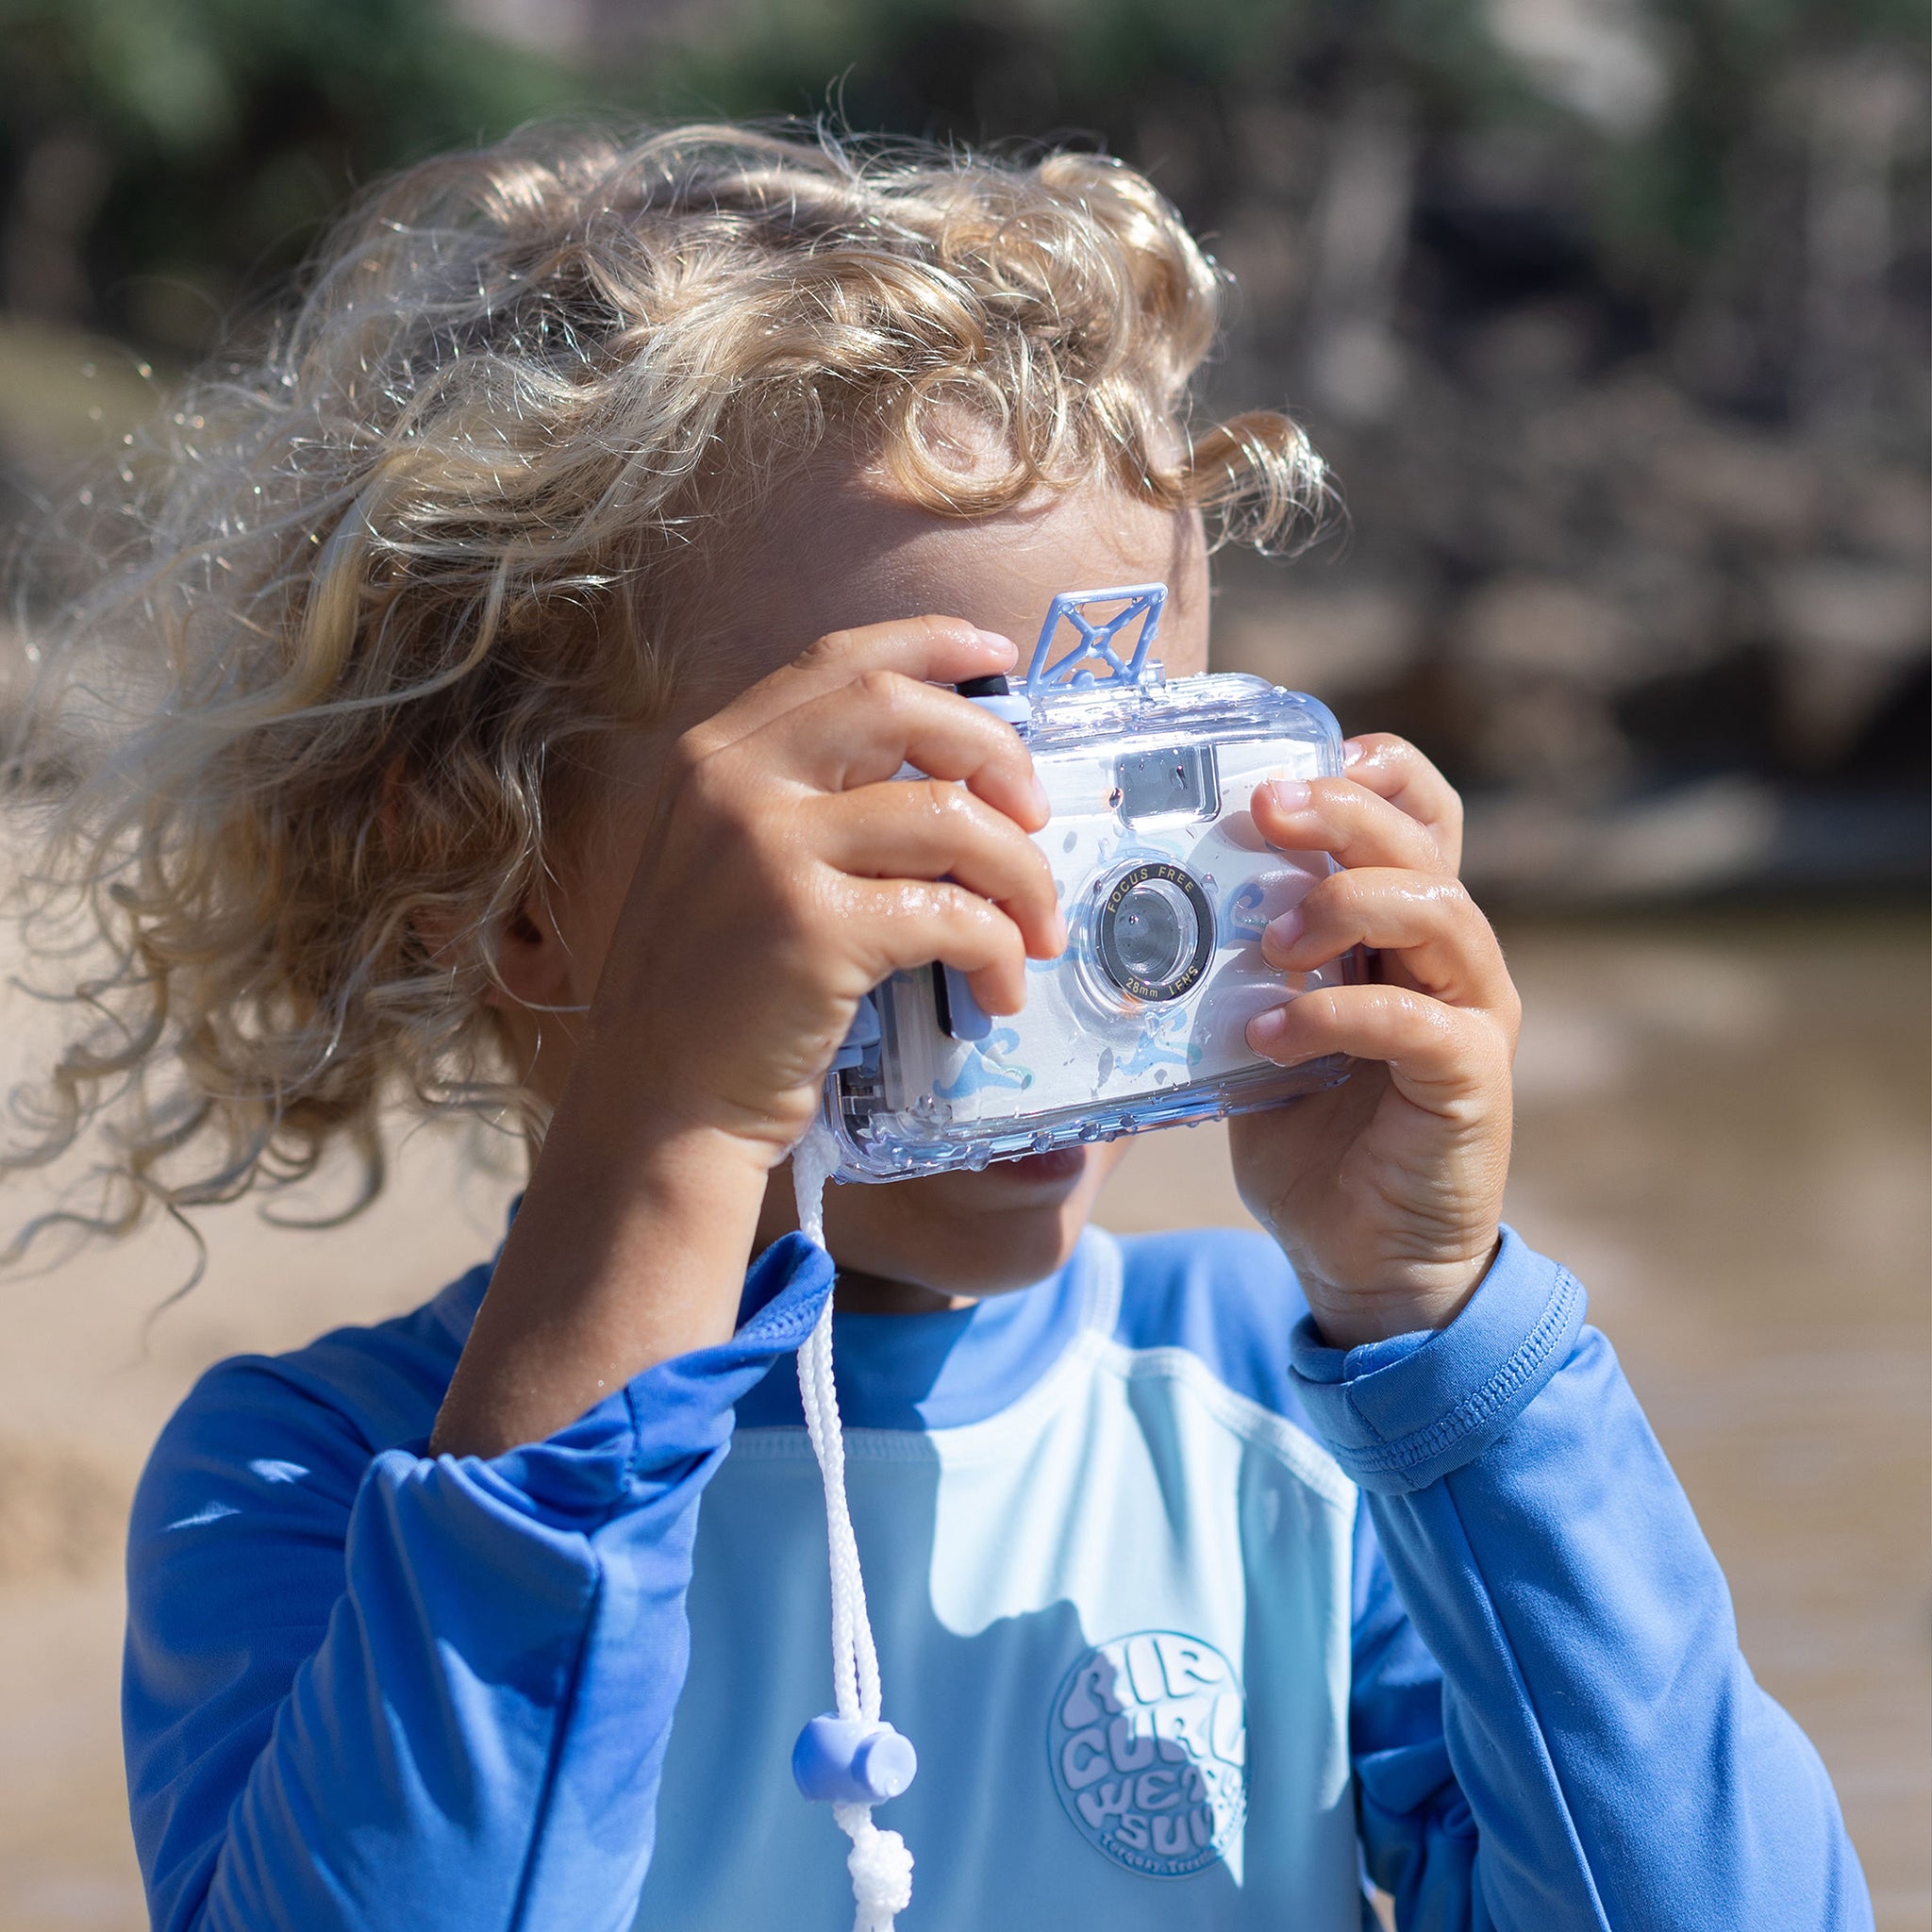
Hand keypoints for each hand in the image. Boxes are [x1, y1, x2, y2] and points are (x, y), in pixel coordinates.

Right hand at [594, 616, 1064, 1165]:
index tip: (1002, 658)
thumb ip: (807, 802)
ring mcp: (768, 851)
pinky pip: (950, 912)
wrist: (661, 1106)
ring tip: (1035, 930)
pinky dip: (996, 949)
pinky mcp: (812, 929)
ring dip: (1020, 873)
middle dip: (995, 751)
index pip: (838, 662)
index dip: (933, 646)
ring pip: (948, 815)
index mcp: (715, 757)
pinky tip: (997, 991)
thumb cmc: (714, 997)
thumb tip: (951, 774)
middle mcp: (733, 784)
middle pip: (898, 707)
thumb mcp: (730, 865)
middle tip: (1035, 815)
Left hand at [1228, 735, 1518, 1349]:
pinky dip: (1333, 1015)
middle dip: (1343, 811)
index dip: (1374, 772)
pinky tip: (1268, 1037)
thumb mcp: (1260, 1036)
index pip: (1419, 816)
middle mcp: (1452, 959)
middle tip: (1265, 811)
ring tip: (1267, 942)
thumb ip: (1236, 973)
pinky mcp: (1471, 1080)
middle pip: (1423, 842)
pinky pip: (1414, 1021)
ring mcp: (1473, 1016)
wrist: (1362, 1261)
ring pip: (1437, 911)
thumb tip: (1143, 907)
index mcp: (1404, 933)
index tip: (1293, 764)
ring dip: (1344, 906)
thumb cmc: (1311, 1142)